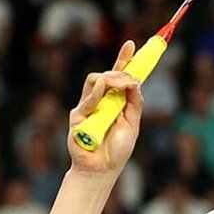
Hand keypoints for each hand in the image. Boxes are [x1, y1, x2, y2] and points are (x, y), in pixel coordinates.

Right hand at [66, 40, 143, 177]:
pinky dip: (98, 94)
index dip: (123, 59)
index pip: (119, 76)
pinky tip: (105, 95)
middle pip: (107, 74)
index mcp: (115, 101)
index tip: (130, 44)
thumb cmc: (118, 149)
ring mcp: (88, 106)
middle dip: (120, 71)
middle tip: (130, 79)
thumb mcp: (133, 124)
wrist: (102, 169)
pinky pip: (88, 98)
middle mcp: (101, 100)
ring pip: (95, 80)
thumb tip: (135, 82)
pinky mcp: (77, 115)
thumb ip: (134, 103)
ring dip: (110, 79)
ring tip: (121, 86)